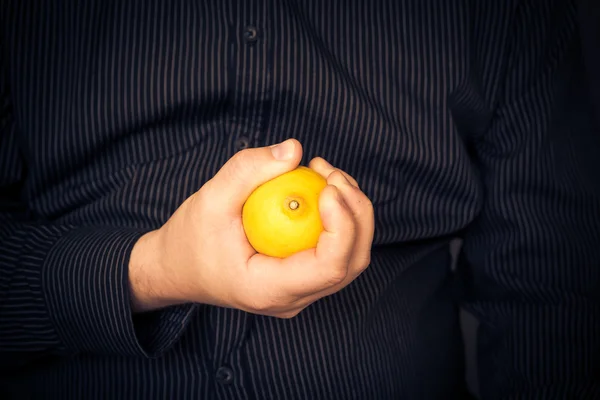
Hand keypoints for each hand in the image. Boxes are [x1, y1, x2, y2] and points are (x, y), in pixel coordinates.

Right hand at [129, 139, 373, 317]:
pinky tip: (321, 190)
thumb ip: (248, 169)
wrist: (177, 269)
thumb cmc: (189, 238)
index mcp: (269, 290)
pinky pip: (335, 252)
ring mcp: (300, 293)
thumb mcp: (210, 198)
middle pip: (351, 262)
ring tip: (327, 176)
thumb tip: (295, 148)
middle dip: (356, 215)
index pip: (329, 268)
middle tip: (333, 174)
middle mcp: (292, 300)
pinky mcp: (301, 279)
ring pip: (350, 258)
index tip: (328, 186)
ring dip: (352, 214)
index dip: (343, 226)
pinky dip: (339, 220)